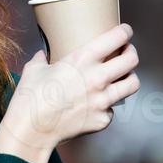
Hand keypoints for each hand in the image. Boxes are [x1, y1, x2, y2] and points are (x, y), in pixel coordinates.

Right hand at [1, 23, 139, 151]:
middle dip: (130, 53)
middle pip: (132, 59)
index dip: (125, 32)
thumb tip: (42, 55)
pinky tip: (96, 105)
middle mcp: (98, 78)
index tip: (125, 32)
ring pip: (132, 84)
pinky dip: (106, 106)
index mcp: (83, 59)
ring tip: (121, 78)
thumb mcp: (33, 70)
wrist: (31, 130)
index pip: (118, 38)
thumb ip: (42, 58)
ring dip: (128, 78)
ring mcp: (103, 100)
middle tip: (125, 53)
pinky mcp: (102, 119)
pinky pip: (112, 109)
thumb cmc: (30, 98)